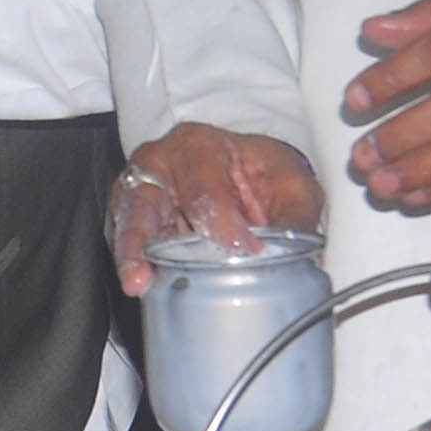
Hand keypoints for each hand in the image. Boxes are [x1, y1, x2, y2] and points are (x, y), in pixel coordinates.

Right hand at [111, 124, 326, 294]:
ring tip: (137, 283)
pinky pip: (129, 244)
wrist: (241, 173)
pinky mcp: (132, 222)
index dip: (222, 224)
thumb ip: (296, 215)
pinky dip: (140, 266)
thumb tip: (303, 258)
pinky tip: (147, 285)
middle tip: (146, 274)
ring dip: (131, 257)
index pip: (203, 190)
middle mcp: (157, 165)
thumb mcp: (291, 183)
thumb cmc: (259, 172)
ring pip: (128, 225)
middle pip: (144, 203)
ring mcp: (138, 193)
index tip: (244, 250)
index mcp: (197, 146)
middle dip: (141, 240)